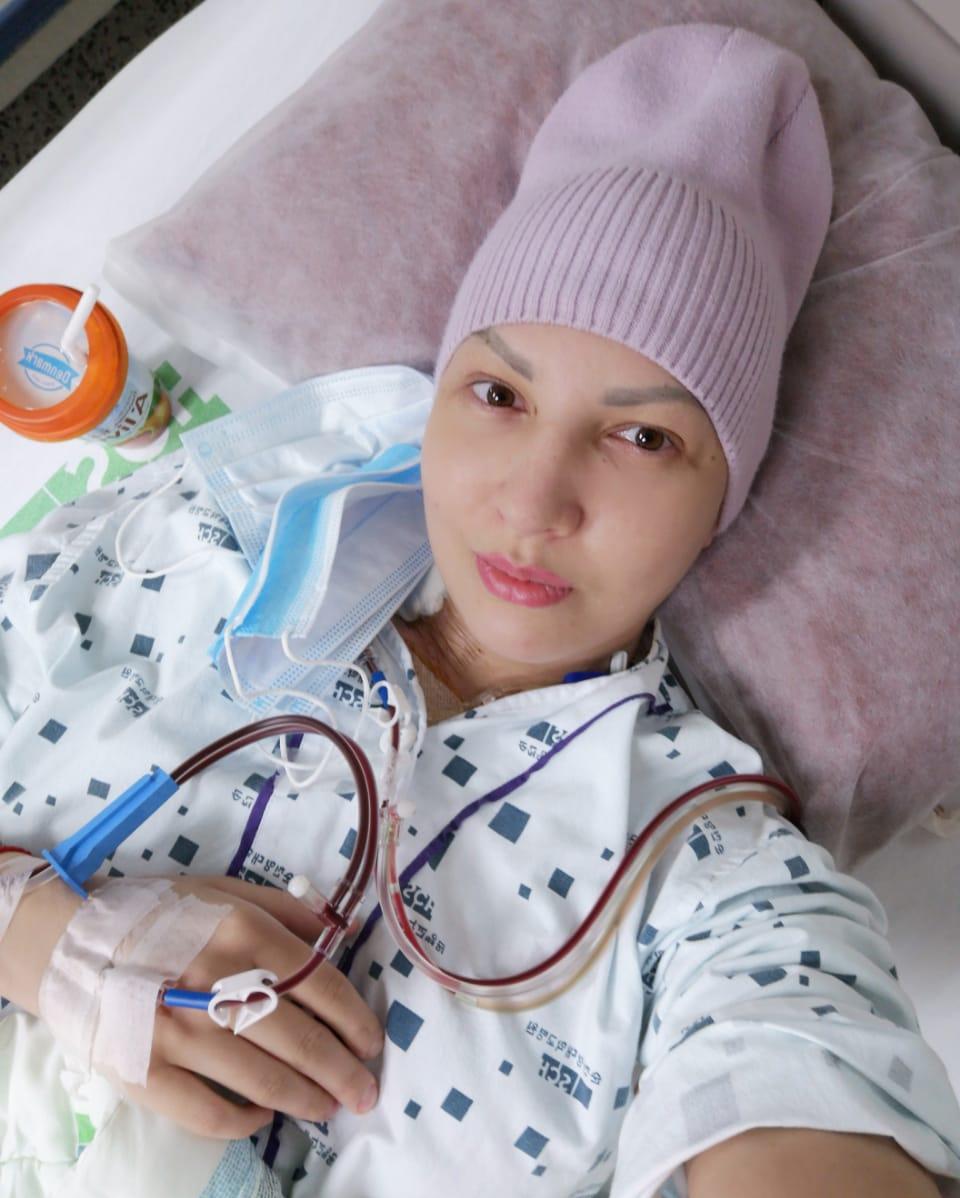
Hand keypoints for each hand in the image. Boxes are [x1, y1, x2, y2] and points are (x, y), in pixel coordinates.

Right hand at [123, 874, 383, 1138]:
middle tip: (365, 1093)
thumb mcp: (224, 889)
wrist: (71, 942)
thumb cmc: (158, 914)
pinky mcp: (147, 1073)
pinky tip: (263, 1116)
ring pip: (264, 1081)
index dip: (354, 1020)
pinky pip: (208, 1113)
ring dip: (306, 1099)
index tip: (371, 1043)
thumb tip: (337, 933)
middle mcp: (218, 984)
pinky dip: (244, 1121)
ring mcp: (181, 1033)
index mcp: (244, 933)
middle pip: (301, 1041)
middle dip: (343, 1072)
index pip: (319, 985)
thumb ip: (284, 908)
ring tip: (327, 1107)